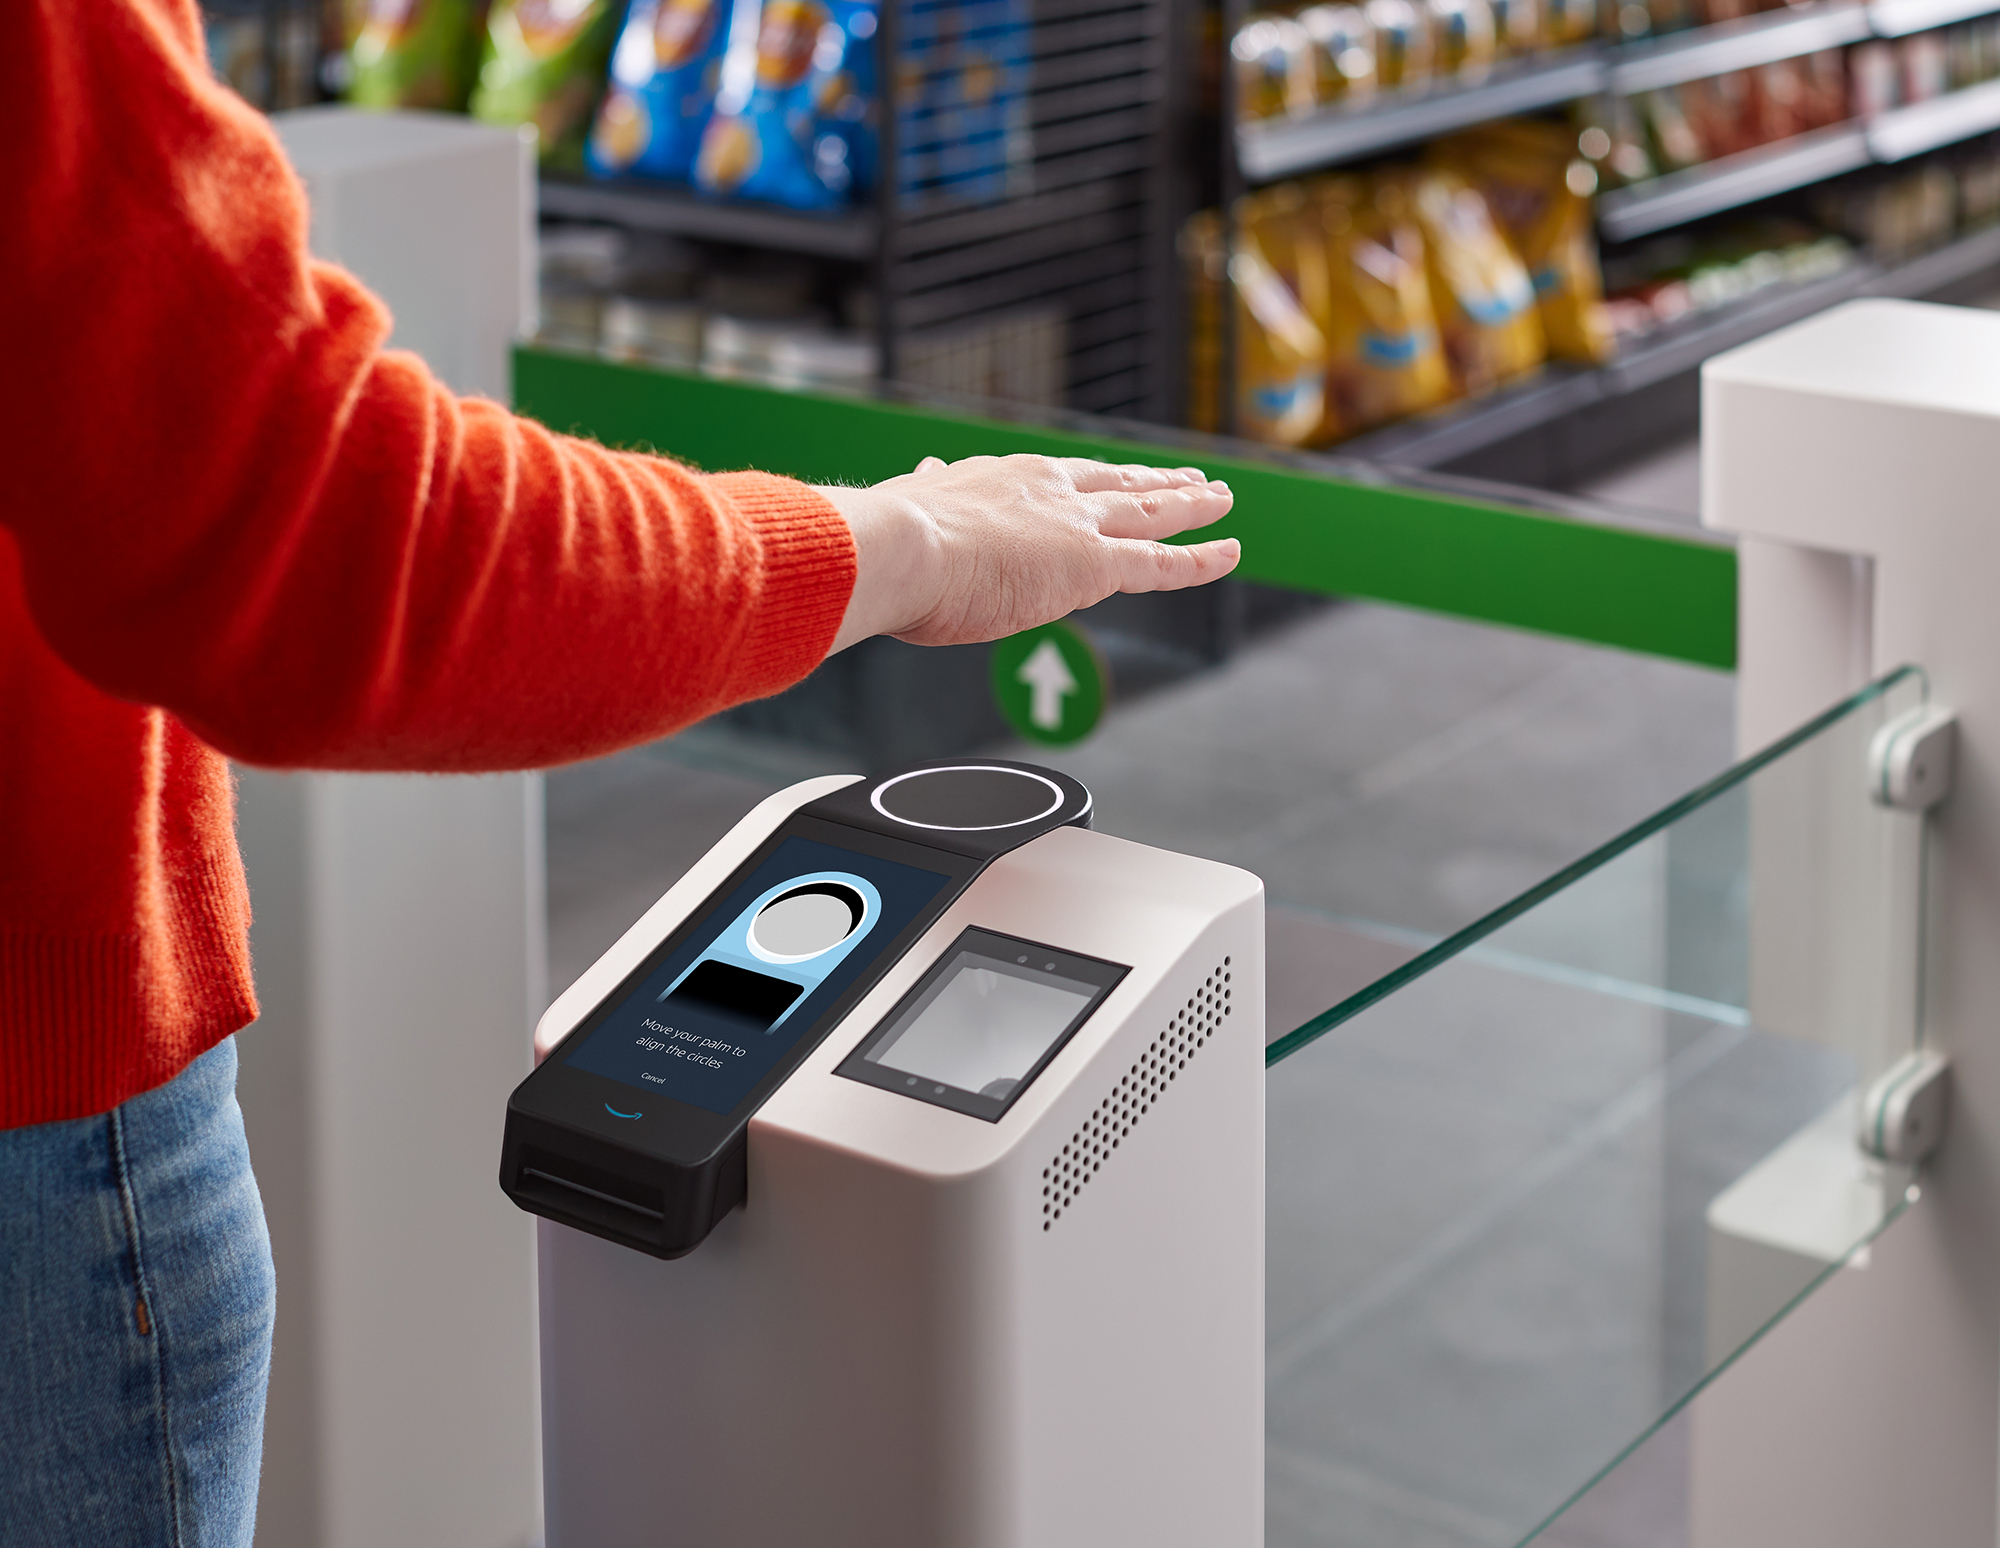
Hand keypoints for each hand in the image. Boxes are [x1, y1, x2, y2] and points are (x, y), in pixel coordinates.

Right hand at [818, 455, 1238, 651]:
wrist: (897, 548)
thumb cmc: (888, 543)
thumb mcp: (910, 505)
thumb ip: (927, 491)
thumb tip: (922, 471)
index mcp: (1001, 480)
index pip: (1060, 480)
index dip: (1092, 481)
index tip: (1109, 476)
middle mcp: (1048, 491)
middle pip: (1118, 482)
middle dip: (1156, 479)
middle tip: (1190, 476)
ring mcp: (1076, 526)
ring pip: (1151, 511)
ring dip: (1192, 504)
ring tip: (1223, 499)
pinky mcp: (1093, 565)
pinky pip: (1161, 562)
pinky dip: (1200, 558)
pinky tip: (1231, 551)